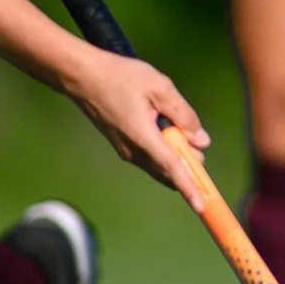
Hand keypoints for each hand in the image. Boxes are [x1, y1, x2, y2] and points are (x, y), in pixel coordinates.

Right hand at [64, 46, 211, 211]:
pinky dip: (164, 151)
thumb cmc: (121, 77)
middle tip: (197, 141)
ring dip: (176, 157)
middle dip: (188, 164)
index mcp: (142, 137)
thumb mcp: (160, 88)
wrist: (83, 76)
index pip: (171, 168)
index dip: (189, 187)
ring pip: (159, 165)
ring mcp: (125, 151)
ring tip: (182, 132)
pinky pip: (149, 157)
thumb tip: (201, 141)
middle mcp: (132, 151)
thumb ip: (183, 115)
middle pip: (168, 171)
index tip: (201, 206)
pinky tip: (167, 130)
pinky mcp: (122, 146)